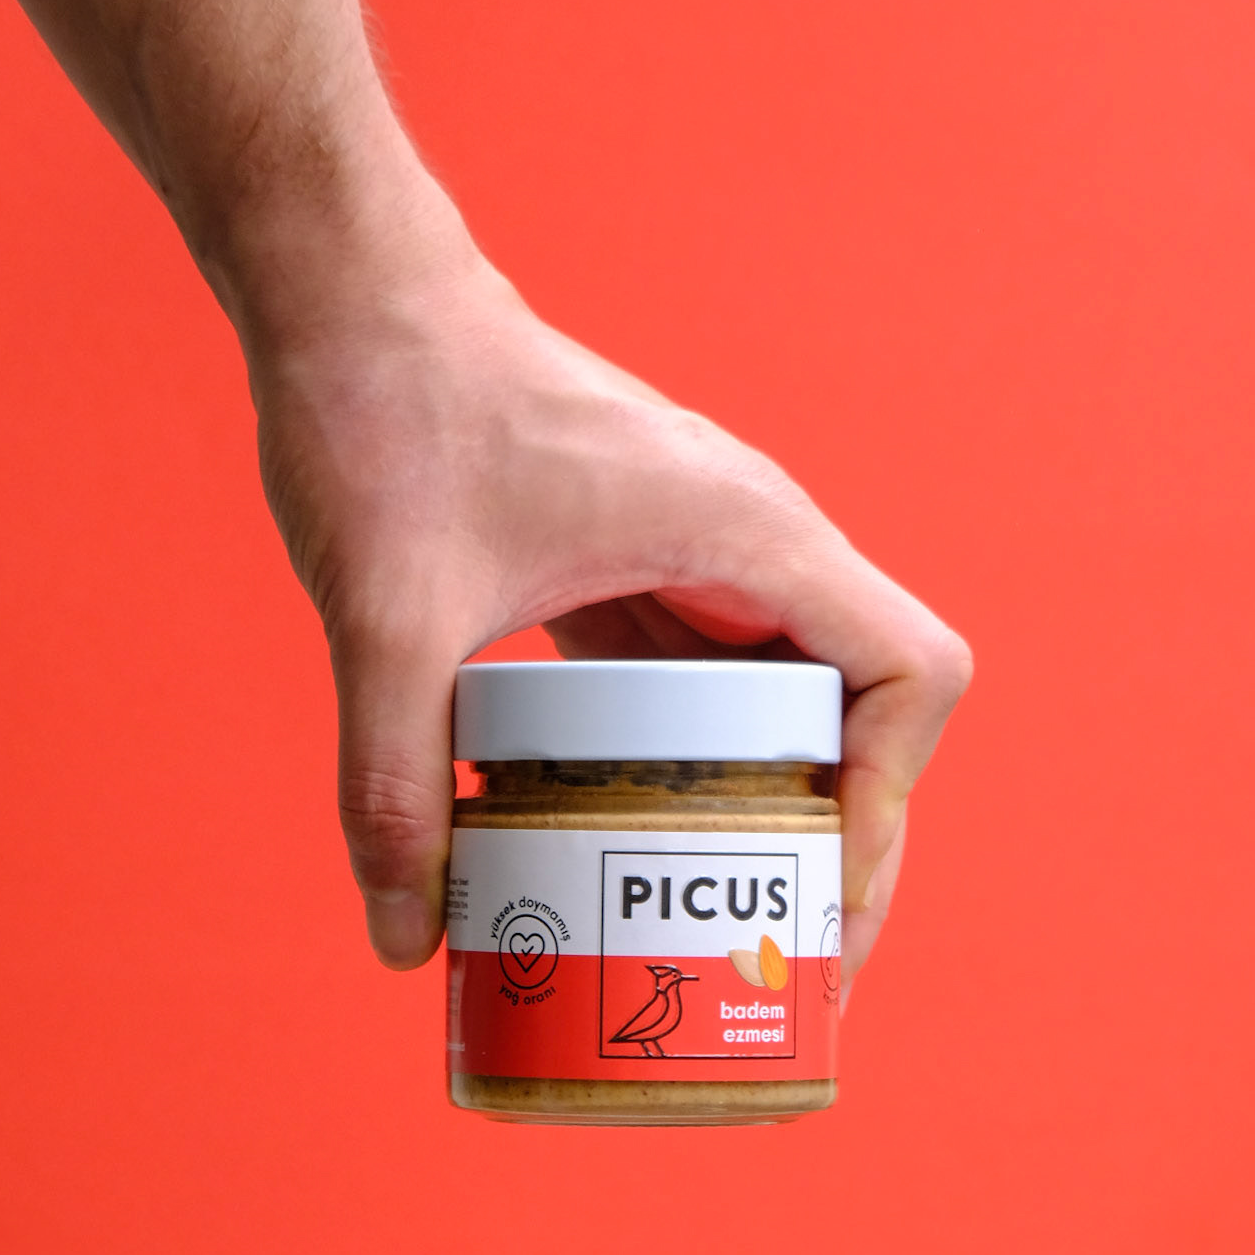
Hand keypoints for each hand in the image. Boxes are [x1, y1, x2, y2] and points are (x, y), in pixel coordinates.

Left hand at [247, 242, 971, 986]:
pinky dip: (706, 770)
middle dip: (845, 838)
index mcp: (747, 534)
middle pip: (867, 711)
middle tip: (786, 955)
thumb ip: (392, 781)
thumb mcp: (388, 616)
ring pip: (798, 702)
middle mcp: (753, 543)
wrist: (345, 298)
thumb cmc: (388, 411)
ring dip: (781, 809)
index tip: (817, 887)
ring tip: (730, 921)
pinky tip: (643, 839)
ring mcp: (704, 556)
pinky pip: (715, 686)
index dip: (893, 796)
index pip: (910, 673)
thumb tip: (401, 944)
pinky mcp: (645, 569)